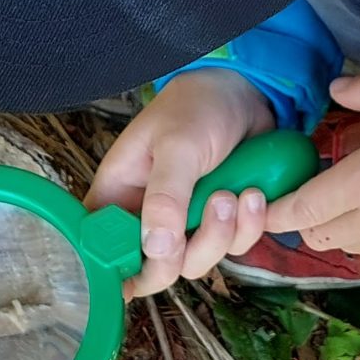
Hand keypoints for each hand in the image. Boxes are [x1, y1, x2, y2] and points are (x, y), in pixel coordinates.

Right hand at [86, 70, 276, 296]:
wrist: (246, 91)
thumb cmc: (196, 106)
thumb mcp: (177, 146)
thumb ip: (165, 197)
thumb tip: (155, 248)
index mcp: (119, 195)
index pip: (105, 250)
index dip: (123, 267)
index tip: (157, 257)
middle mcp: (148, 216)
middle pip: (157, 268)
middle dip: (191, 249)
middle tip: (216, 206)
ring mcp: (185, 222)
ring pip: (198, 261)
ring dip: (224, 234)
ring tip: (236, 193)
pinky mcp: (220, 221)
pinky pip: (233, 246)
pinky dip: (248, 227)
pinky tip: (254, 194)